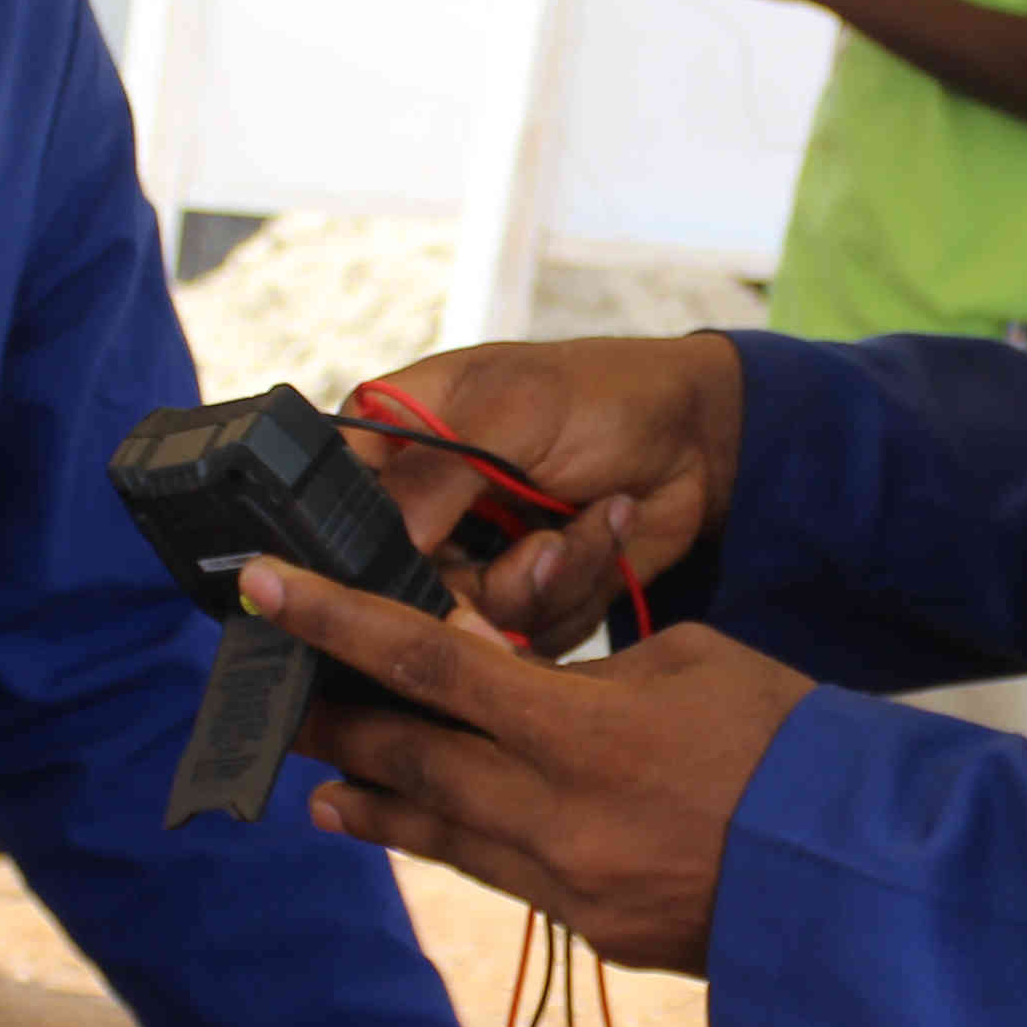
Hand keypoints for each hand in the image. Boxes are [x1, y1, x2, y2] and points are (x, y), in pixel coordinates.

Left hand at [250, 557, 811, 971]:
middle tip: (271, 694)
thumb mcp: (693, 663)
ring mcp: (566, 882)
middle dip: (334, 722)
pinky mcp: (588, 926)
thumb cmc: (790, 743)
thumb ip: (595, 672)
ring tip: (317, 784)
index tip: (266, 594)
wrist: (860, 878)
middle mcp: (554, 813)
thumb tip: (536, 687)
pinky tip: (411, 826)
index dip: (338, 624)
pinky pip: (499, 872)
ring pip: (439, 830)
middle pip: (410, 758)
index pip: (431, 662)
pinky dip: (447, 841)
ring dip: (371, 798)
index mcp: (582, 730)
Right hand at [339, 335, 745, 653]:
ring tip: (588, 518)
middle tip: (542, 547)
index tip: (424, 564)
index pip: (331, 514)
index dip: (362, 556)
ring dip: (548, 577)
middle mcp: (419, 507)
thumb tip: (387, 553)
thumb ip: (438, 476)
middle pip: (400, 593)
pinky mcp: (523, 597)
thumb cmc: (599, 393)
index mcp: (391, 442)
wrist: (695, 435)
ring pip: (469, 624)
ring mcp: (470, 557)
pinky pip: (529, 633)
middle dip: (486, 583)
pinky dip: (578, 586)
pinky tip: (606, 525)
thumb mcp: (512, 411)